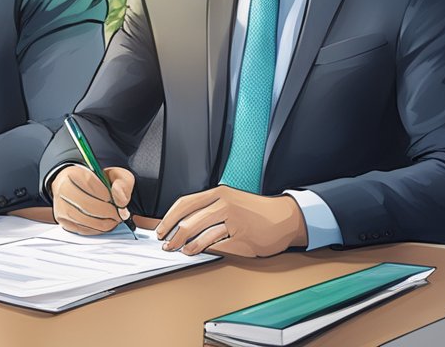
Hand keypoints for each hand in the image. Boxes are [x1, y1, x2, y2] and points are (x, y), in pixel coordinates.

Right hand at [50, 165, 134, 235]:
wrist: (79, 188)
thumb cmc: (97, 182)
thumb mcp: (114, 175)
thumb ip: (122, 183)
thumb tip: (121, 200)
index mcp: (73, 173)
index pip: (90, 184)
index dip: (108, 196)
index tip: (119, 203)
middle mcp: (62, 190)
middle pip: (86, 205)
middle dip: (108, 213)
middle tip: (119, 215)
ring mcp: (61, 207)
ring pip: (84, 220)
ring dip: (104, 223)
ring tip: (113, 220)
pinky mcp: (63, 221)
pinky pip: (82, 229)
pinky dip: (96, 229)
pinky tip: (103, 223)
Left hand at [155, 187, 306, 257]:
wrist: (284, 218)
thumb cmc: (257, 211)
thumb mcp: (231, 201)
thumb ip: (209, 208)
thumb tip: (181, 221)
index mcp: (219, 193)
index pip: (185, 203)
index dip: (168, 218)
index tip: (160, 229)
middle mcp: (224, 204)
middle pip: (188, 221)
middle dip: (172, 235)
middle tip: (166, 244)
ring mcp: (232, 222)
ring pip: (200, 234)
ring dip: (185, 245)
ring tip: (180, 250)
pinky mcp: (240, 239)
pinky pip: (215, 246)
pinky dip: (201, 250)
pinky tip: (196, 252)